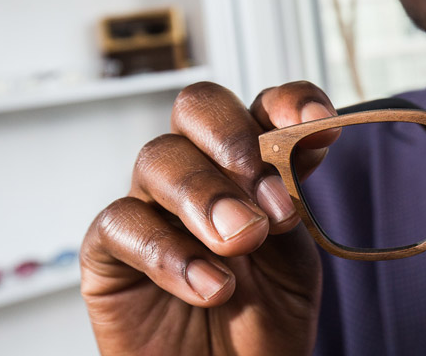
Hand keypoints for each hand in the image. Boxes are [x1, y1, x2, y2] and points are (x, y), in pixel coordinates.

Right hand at [80, 81, 337, 354]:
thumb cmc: (261, 324)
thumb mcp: (294, 260)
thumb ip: (291, 199)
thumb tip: (308, 136)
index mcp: (250, 165)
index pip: (262, 106)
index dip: (287, 101)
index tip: (317, 123)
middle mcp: (198, 171)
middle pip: (197, 107)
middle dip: (233, 138)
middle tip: (267, 195)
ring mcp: (150, 206)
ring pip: (159, 158)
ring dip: (206, 196)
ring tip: (241, 243)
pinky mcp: (109, 250)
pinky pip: (122, 222)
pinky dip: (170, 252)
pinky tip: (210, 287)